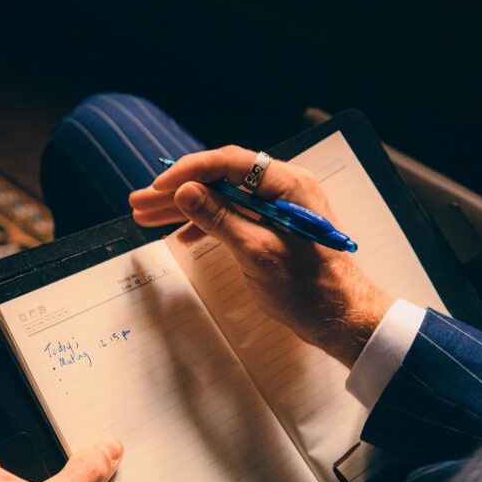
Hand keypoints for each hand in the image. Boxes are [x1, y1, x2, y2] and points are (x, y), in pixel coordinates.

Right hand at [129, 145, 391, 367]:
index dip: (187, 172)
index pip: (228, 163)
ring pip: (223, 198)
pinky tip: (182, 234)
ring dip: (186, 208)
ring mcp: (280, 208)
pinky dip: (207, 223)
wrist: (342, 318)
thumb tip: (185, 191)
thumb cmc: (308, 289)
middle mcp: (284, 189)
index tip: (157, 187)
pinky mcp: (275, 228)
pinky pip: (235, 216)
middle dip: (178, 191)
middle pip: (221, 179)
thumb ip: (219, 219)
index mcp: (287, 185)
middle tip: (139, 203)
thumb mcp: (257, 253)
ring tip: (146, 217)